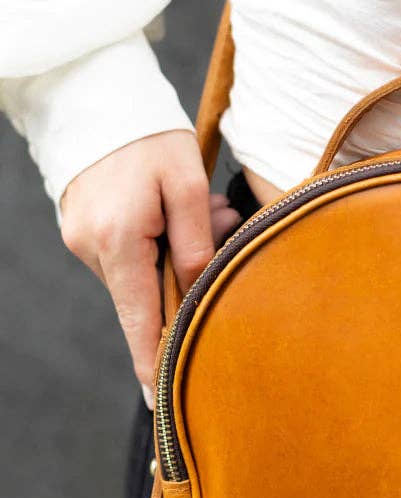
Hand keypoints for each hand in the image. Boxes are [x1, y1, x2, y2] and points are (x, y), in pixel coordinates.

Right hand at [59, 131, 241, 406]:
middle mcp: (91, 248)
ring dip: (176, 252)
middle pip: (145, 295)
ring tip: (205, 207)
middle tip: (222, 226)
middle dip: (188, 279)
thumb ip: (197, 242)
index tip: (162, 402)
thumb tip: (200, 291)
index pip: (139, 320)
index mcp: (119, 241)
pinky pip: (127, 253)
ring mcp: (80, 239)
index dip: (152, 361)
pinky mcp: (82, 228)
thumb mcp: (187, 184)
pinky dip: (158, 240)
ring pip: (140, 272)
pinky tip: (177, 207)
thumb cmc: (152, 138)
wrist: (99, 96)